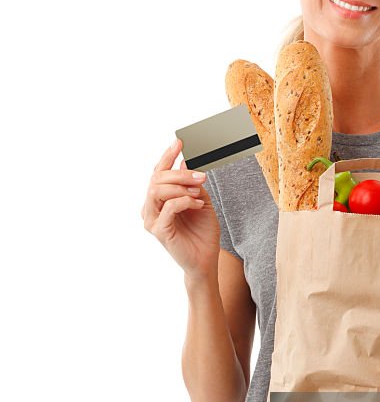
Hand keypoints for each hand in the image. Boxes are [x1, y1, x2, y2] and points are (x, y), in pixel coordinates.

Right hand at [141, 138, 219, 277]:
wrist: (206, 259)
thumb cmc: (202, 232)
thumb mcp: (200, 200)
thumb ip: (191, 183)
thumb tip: (185, 160)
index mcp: (158, 199)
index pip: (158, 173)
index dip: (167, 156)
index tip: (179, 142)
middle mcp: (150, 207)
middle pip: (156, 179)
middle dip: (179, 173)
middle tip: (200, 176)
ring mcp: (151, 219)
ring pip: (157, 190)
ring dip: (181, 186)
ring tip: (199, 191)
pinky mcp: (159, 230)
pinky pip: (168, 207)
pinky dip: (184, 201)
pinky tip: (197, 204)